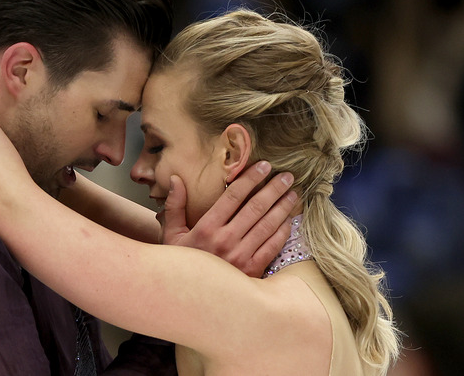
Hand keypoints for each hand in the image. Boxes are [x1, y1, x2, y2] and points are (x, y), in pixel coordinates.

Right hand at [162, 161, 296, 277]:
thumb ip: (174, 206)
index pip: (234, 197)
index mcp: (207, 228)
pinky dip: (282, 232)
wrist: (189, 298)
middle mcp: (226, 241)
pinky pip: (272, 247)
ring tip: (293, 194)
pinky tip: (289, 220)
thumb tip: (176, 180)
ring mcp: (241, 257)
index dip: (250, 178)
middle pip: (256, 208)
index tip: (264, 166)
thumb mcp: (171, 234)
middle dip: (273, 189)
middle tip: (287, 176)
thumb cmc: (180, 262)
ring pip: (267, 226)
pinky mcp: (252, 271)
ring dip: (282, 207)